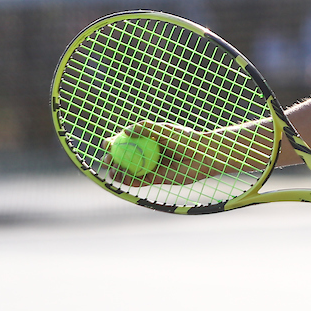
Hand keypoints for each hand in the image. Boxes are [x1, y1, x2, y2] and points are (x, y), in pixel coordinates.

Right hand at [101, 119, 272, 186]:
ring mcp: (152, 165)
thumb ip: (148, 129)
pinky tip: (120, 180)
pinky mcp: (158, 178)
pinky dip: (129, 181)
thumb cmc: (187, 140)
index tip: (106, 144)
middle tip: (106, 160)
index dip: (114, 142)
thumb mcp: (166, 132)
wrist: (204, 157)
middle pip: (125, 156)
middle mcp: (148, 152)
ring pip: (130, 169)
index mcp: (149, 138)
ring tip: (110, 171)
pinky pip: (140, 180)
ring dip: (118, 171)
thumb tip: (126, 130)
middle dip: (112, 158)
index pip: (127, 140)